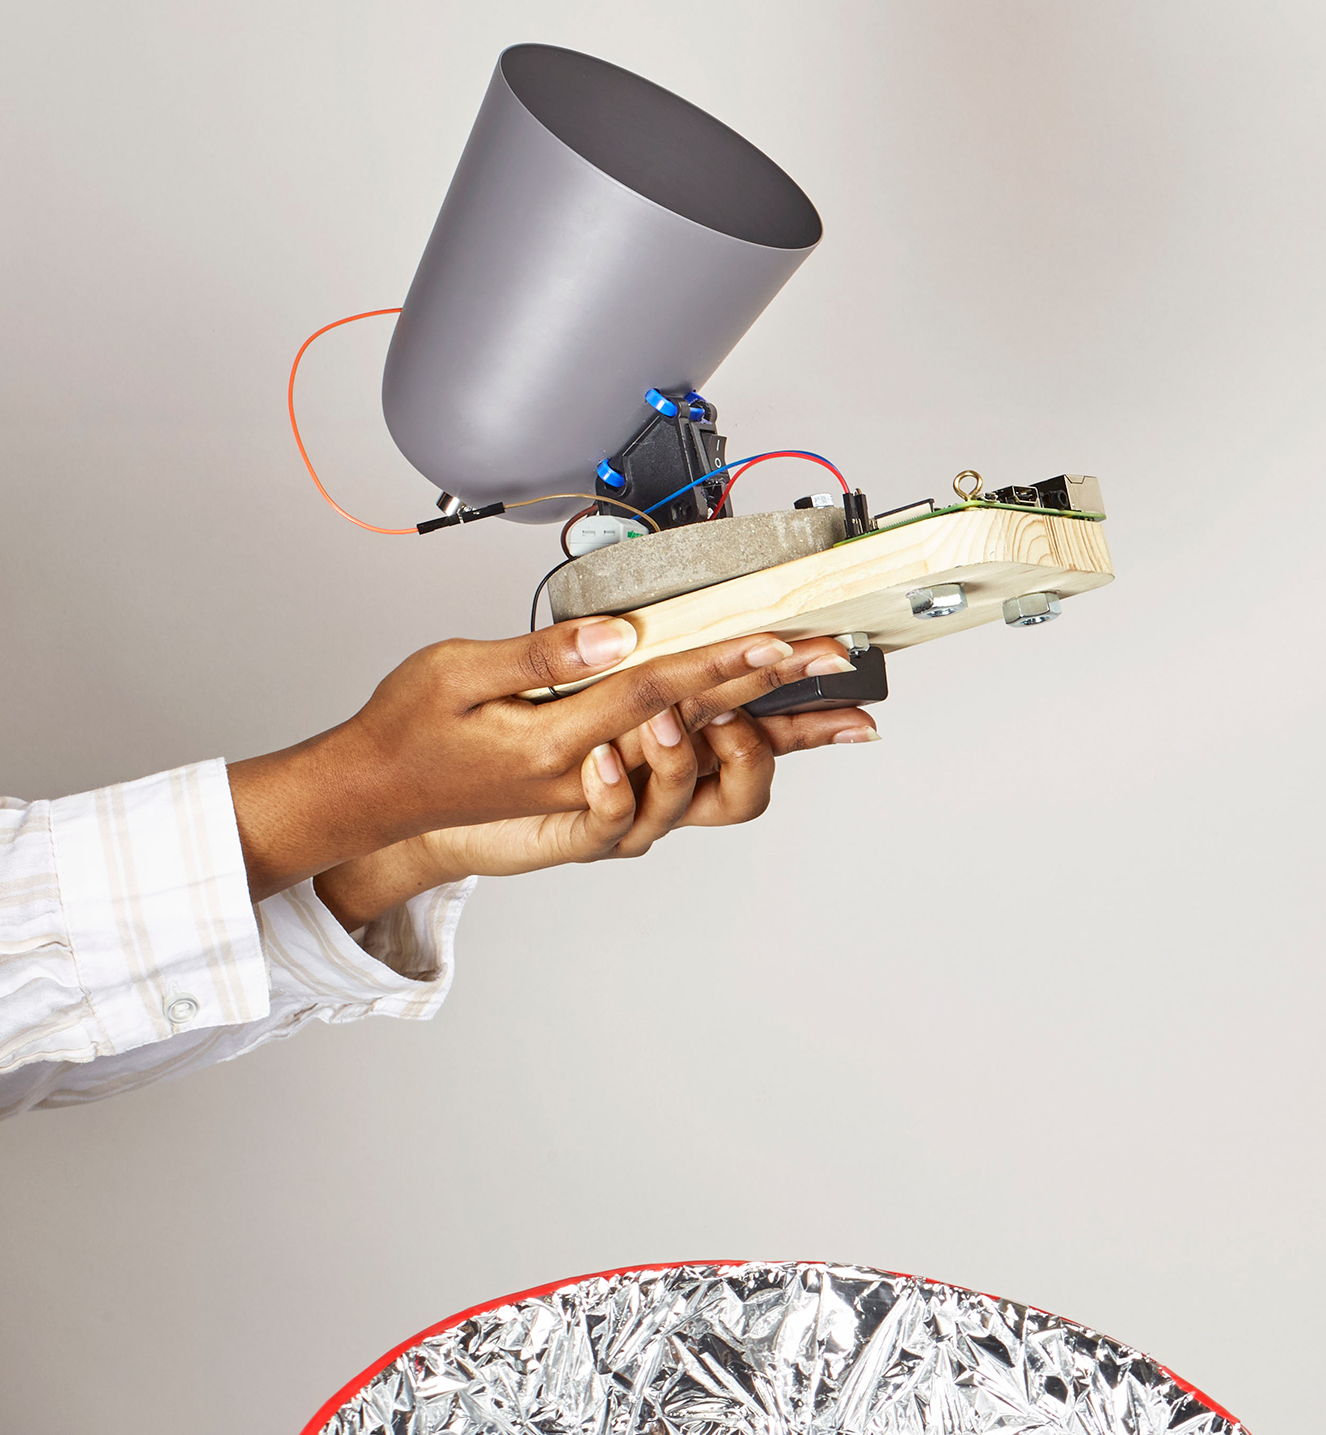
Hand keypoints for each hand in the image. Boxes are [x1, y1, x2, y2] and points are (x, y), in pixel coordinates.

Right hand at [226, 623, 867, 899]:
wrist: (381, 798)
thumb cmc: (408, 729)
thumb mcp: (454, 673)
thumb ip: (538, 656)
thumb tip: (613, 636)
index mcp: (557, 741)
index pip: (657, 693)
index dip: (721, 663)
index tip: (775, 639)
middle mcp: (593, 774)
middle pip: (704, 727)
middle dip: (777, 690)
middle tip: (834, 657)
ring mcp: (604, 791)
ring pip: (714, 777)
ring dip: (776, 740)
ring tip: (835, 712)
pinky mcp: (607, 796)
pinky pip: (692, 788)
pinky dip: (741, 764)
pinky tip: (776, 737)